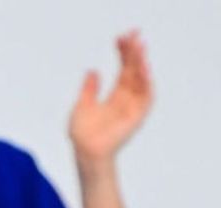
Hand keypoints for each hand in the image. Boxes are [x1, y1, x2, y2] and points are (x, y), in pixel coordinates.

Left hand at [69, 31, 152, 168]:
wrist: (86, 152)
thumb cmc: (82, 134)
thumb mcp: (82, 105)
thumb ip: (89, 88)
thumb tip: (92, 70)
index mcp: (115, 96)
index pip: (122, 70)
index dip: (122, 54)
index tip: (119, 38)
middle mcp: (126, 99)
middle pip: (133, 71)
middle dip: (134, 53)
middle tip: (133, 34)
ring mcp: (133, 107)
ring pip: (141, 80)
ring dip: (142, 63)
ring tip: (139, 47)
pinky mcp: (137, 116)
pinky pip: (146, 97)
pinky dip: (147, 83)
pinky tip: (143, 69)